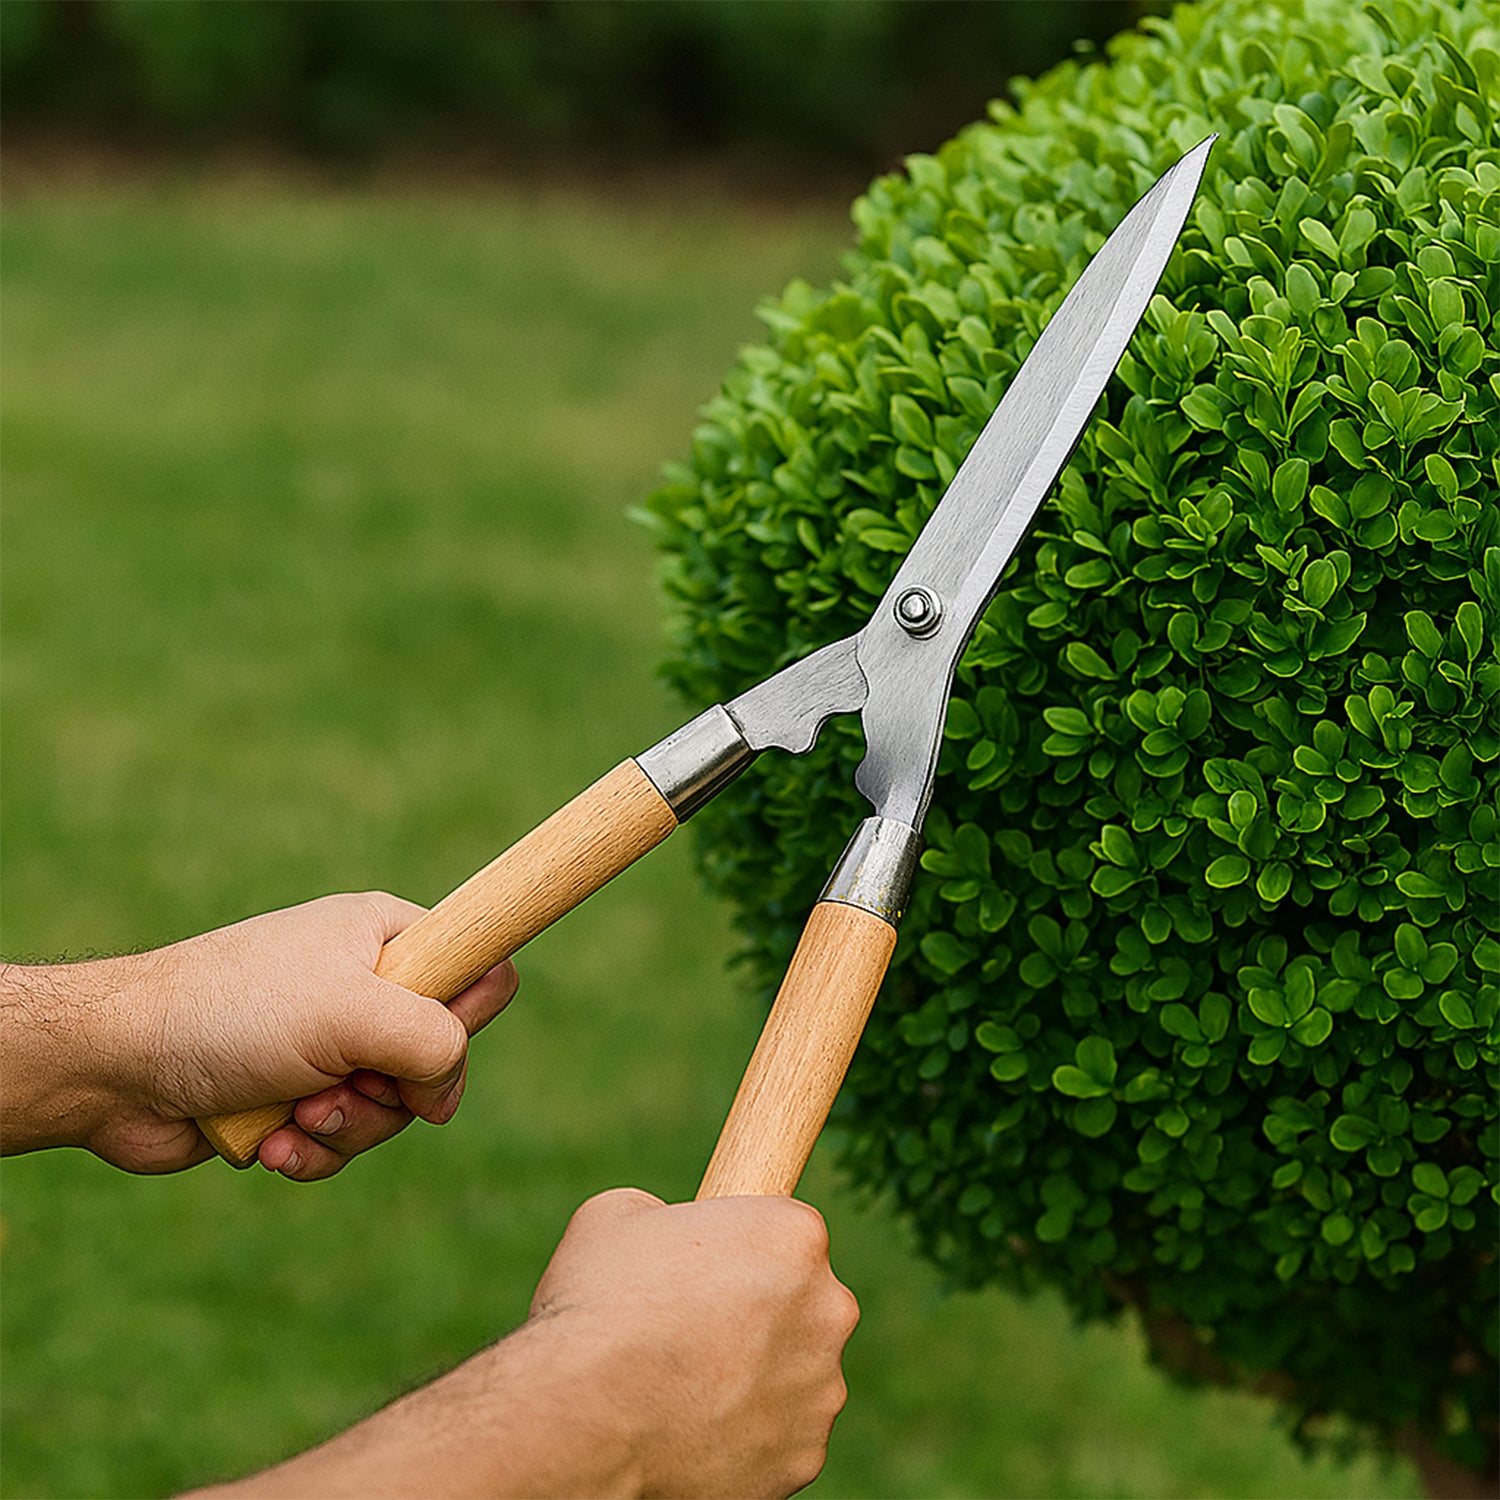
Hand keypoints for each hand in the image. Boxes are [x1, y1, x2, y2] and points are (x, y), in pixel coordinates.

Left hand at [0, 893, 516, 1176]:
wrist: (117, 1065)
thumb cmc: (233, 1013)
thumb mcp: (354, 1012)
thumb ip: (435, 1041)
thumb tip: (446, 1091)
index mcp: (385, 938)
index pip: (478, 967)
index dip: (467, 1016)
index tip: (425, 1041)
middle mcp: (365, 988)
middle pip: (440, 1058)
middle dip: (393, 1093)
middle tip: (348, 1085)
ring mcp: (331, 1045)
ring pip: (392, 1110)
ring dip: (345, 1129)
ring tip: (295, 1116)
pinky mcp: (298, 1097)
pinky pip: (343, 1141)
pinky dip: (310, 1152)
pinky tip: (270, 1142)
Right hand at [527, 1189, 857, 1496]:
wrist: (583, 1418)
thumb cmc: (599, 1304)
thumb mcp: (621, 1213)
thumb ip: (667, 1213)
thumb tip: (666, 1226)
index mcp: (794, 1236)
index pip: (789, 1233)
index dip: (743, 1249)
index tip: (708, 1270)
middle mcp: (827, 1311)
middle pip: (804, 1304)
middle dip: (762, 1315)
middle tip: (696, 1330)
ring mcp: (820, 1391)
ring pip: (795, 1375)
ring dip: (756, 1377)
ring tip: (685, 1384)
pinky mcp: (802, 1458)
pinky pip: (781, 1437)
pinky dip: (747, 1436)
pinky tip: (693, 1428)